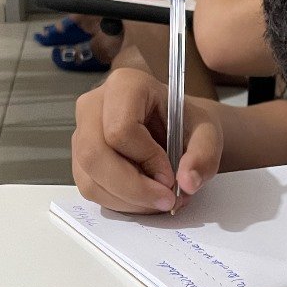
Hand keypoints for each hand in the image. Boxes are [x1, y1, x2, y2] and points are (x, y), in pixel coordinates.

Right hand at [72, 68, 222, 213]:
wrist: (174, 126)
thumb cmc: (185, 122)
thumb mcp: (207, 132)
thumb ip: (203, 154)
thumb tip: (187, 182)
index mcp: (126, 84)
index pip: (121, 128)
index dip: (147, 159)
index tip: (171, 175)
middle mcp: (94, 104)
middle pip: (95, 155)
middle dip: (133, 187)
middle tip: (165, 199)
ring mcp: (81, 131)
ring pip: (90, 178)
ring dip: (127, 200)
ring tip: (158, 199)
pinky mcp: (79, 158)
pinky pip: (89, 189)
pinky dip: (119, 202)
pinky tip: (143, 198)